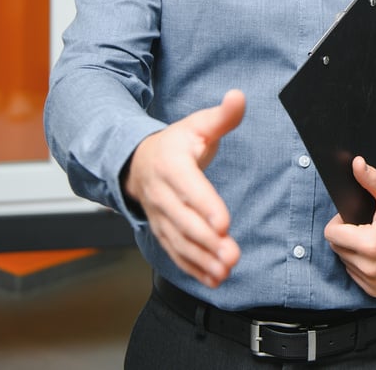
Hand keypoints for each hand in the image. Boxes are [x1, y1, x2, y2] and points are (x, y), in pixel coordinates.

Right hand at [123, 89, 245, 287]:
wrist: (136, 162)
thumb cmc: (174, 143)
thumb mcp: (197, 124)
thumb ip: (222, 115)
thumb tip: (239, 96)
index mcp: (170, 165)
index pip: (188, 187)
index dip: (205, 205)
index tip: (224, 222)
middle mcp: (161, 194)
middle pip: (183, 221)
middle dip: (207, 241)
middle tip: (232, 254)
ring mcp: (159, 216)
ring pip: (178, 242)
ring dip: (201, 260)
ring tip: (226, 271)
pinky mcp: (162, 231)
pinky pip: (175, 253)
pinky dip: (193, 268)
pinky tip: (214, 279)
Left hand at [323, 156, 375, 297]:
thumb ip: (372, 179)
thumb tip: (356, 164)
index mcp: (370, 244)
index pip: (331, 233)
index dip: (340, 222)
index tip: (354, 219)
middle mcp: (370, 267)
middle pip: (337, 247)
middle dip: (346, 235)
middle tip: (367, 227)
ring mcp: (373, 281)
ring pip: (344, 261)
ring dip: (353, 251)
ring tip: (373, 240)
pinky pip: (355, 275)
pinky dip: (360, 265)